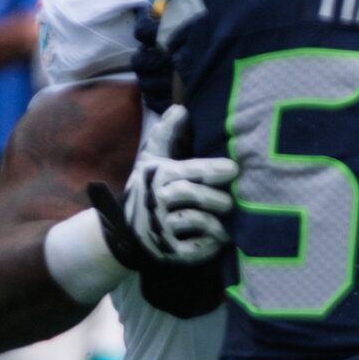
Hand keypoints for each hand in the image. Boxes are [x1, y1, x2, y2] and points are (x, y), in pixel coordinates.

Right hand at [123, 104, 235, 264]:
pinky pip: (195, 250)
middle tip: (231, 202)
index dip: (211, 169)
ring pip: (196, 221)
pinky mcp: (169, 252)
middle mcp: (158, 201)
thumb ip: (166, 135)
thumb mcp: (151, 161)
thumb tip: (180, 108)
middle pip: (192, 195)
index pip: (187, 171)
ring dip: (217, 223)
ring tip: (229, 224)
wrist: (125, 231)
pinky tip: (219, 241)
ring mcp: (162, 228)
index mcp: (158, 177)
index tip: (233, 169)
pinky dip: (209, 246)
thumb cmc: (148, 189)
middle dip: (216, 197)